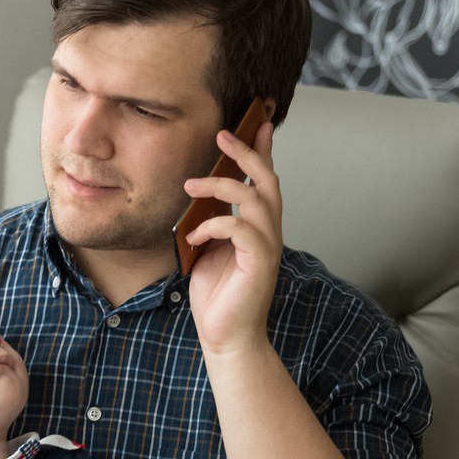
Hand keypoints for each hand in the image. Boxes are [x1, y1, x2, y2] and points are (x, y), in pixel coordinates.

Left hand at [183, 121, 282, 355]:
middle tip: (223, 133)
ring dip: (222, 184)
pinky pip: (240, 229)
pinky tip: (194, 236)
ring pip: (256, 199)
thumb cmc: (216, 294)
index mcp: (257, 227)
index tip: (257, 122)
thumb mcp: (206, 247)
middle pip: (267, 180)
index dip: (262, 150)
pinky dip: (214, 225)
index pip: (264, 180)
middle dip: (247, 152)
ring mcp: (267, 247)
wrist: (225, 336)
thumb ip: (209, 222)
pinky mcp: (260, 263)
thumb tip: (197, 196)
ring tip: (191, 183)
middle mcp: (268, 233)